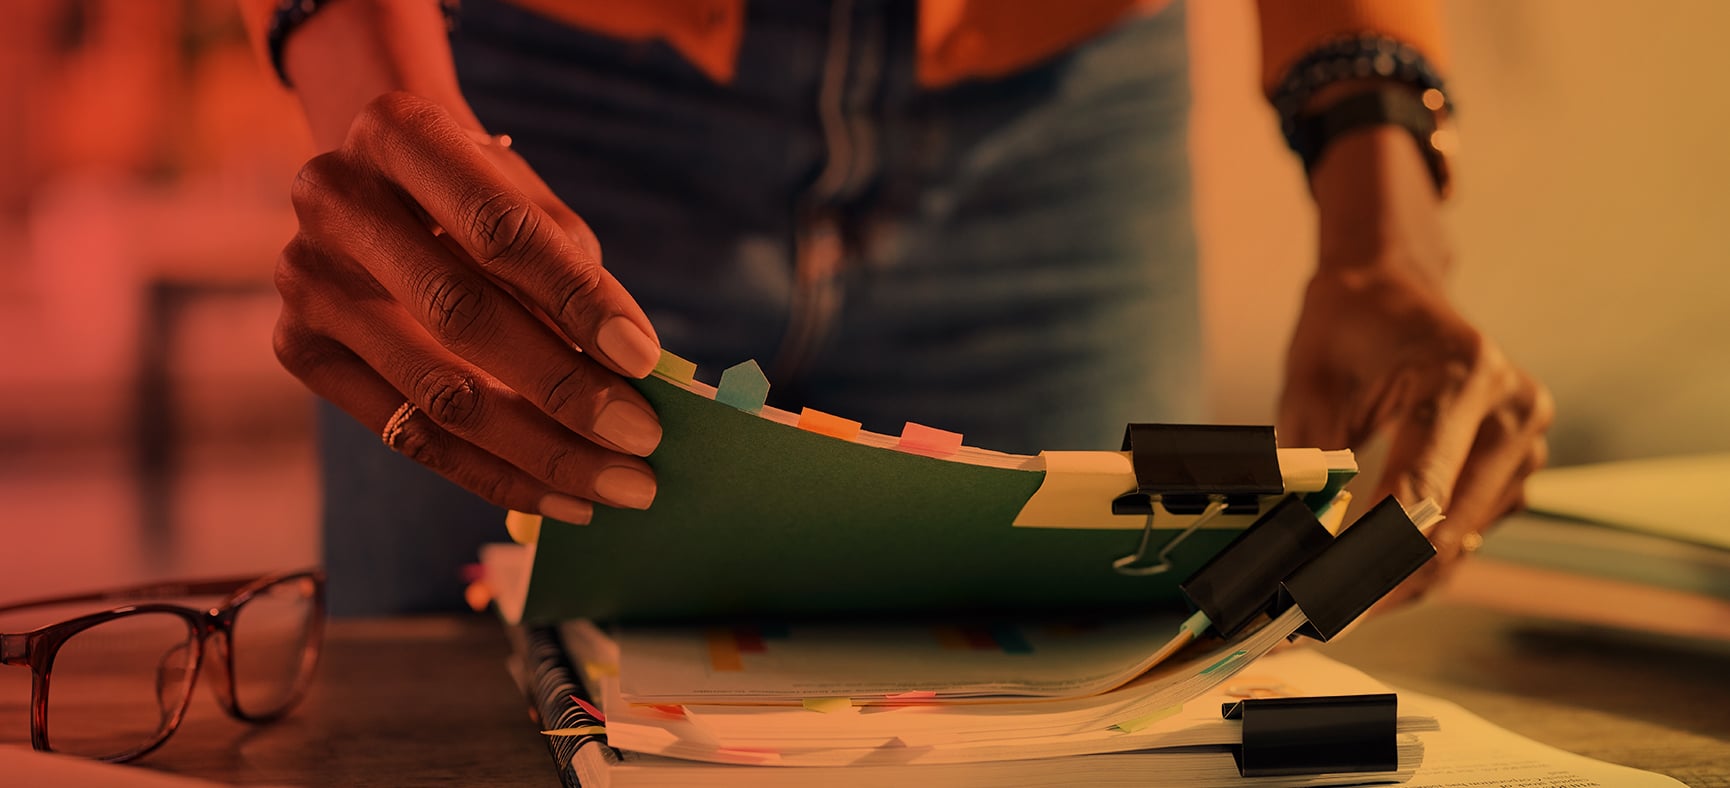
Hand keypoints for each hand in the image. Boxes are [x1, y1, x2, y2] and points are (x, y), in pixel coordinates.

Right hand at [273, 92, 663, 523]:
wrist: (379, 184)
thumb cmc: (477, 195)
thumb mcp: (527, 199)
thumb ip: (572, 271)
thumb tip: (631, 373)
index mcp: (399, 134)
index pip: (500, 229)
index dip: (576, 298)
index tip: (644, 358)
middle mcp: (333, 200)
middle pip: (462, 317)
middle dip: (565, 390)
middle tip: (643, 438)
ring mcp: (305, 279)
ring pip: (437, 394)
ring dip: (541, 451)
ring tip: (618, 484)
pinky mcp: (299, 349)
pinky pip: (409, 434)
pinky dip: (495, 473)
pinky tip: (563, 495)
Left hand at [1277, 127, 1553, 606]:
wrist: (1394, 285)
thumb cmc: (1346, 325)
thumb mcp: (1309, 380)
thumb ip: (1309, 459)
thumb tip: (1296, 543)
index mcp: (1461, 376)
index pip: (1419, 493)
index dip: (1371, 560)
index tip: (1327, 603)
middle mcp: (1512, 407)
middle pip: (1449, 529)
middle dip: (1382, 584)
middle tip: (1321, 619)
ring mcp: (1529, 435)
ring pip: (1464, 539)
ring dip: (1403, 578)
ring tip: (1337, 600)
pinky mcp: (1523, 459)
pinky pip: (1473, 526)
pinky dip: (1425, 555)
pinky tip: (1376, 568)